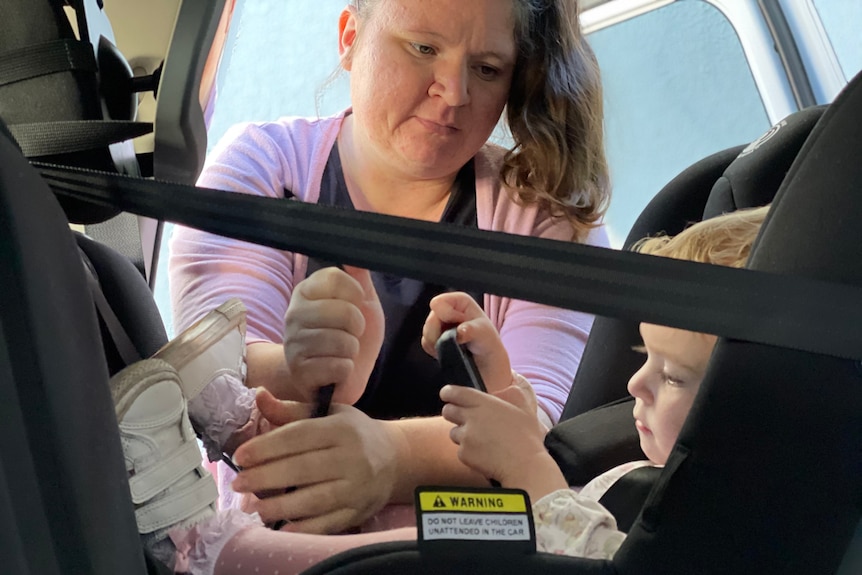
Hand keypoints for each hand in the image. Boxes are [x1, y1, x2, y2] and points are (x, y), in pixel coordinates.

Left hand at [230, 389, 399, 533]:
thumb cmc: (353, 433)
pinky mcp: (359, 510)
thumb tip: (259, 395)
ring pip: (313, 499)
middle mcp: (352, 457)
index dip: (266, 446)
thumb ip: (291, 410)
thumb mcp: (329, 414)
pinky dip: (304, 527)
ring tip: (253, 505)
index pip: (298, 437)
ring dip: (279, 505)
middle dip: (265, 477)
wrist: (395, 458)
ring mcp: (357, 487)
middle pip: (302, 469)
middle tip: (238, 482)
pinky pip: (328, 523)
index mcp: (341, 429)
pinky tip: (282, 526)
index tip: (241, 456)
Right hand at [282, 266, 382, 404]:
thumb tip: (355, 254)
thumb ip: (359, 277)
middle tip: (349, 334)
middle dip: (358, 328)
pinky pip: (339, 366)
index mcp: (305, 292)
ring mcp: (293, 343)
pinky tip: (335, 370)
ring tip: (341, 352)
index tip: (355, 305)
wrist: (335, 376)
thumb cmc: (348, 335)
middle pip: (344, 311)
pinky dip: (345, 370)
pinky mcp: (298, 371)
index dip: (356, 294)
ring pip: (343, 341)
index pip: (334, 277)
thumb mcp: (361, 303)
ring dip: (352, 351)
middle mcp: (293, 313)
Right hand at [421, 292, 511, 391]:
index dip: (446, 316)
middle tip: (456, 339)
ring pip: (426, 331)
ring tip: (454, 346)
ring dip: (438, 342)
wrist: (486, 363)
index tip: (459, 324)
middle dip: (439, 331)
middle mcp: (447, 310)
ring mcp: (439, 324)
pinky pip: (425, 343)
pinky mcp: (434, 338)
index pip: (439, 303)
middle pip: (430, 318)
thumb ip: (471, 330)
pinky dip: (434, 349)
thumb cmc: (487, 342)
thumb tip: (459, 332)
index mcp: (459, 301)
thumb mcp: (484, 333)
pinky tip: (447, 351)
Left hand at [440, 377, 566, 498]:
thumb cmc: (527, 436)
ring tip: (482, 440)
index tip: (447, 394)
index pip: (453, 392)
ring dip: (462, 434)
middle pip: (447, 411)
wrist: (525, 466)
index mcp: (483, 403)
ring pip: (453, 432)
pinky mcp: (464, 454)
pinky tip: (484, 453)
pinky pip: (460, 450)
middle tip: (466, 419)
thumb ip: (511, 393)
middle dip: (453, 413)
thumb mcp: (524, 408)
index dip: (448, 392)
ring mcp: (465, 437)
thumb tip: (507, 384)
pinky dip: (469, 452)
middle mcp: (470, 418)